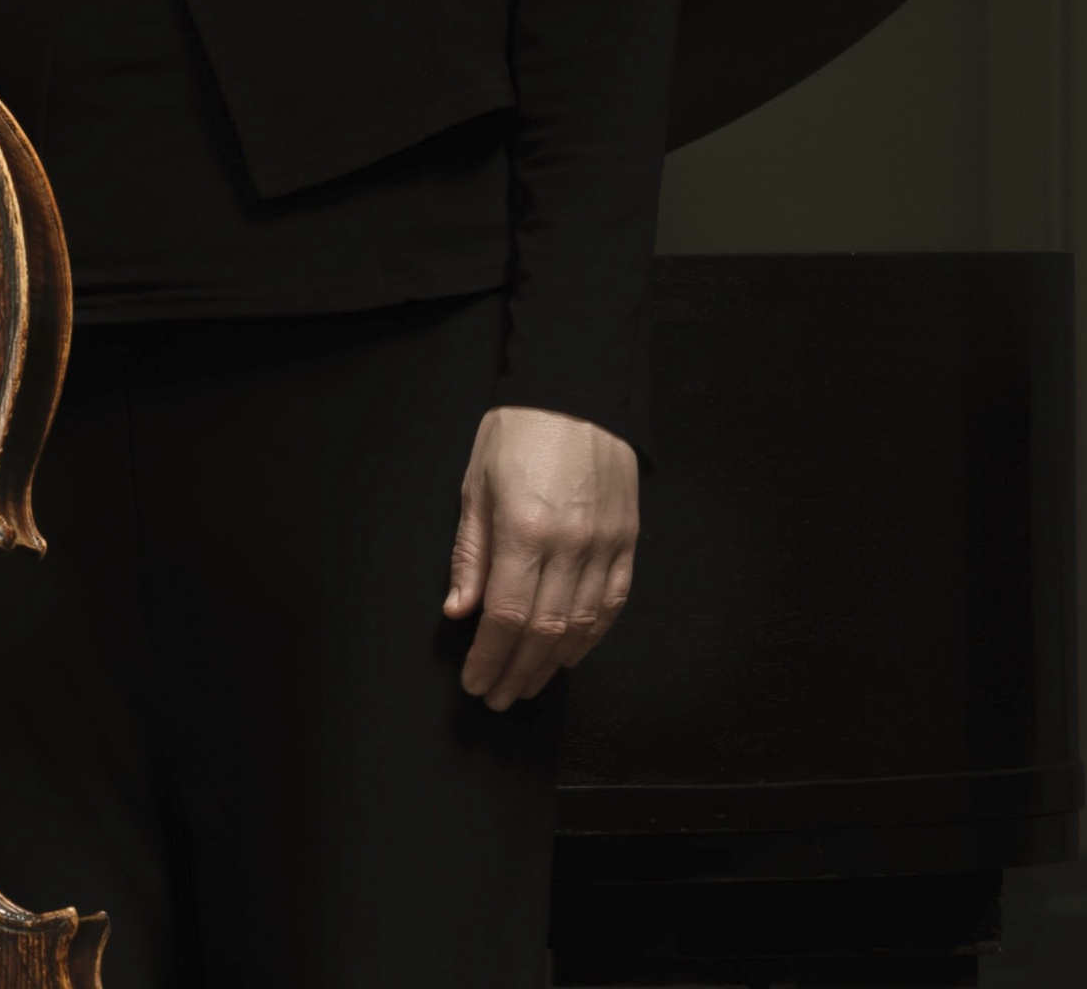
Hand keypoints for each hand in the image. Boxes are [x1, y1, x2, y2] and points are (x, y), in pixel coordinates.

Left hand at [443, 405, 638, 708]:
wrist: (576, 392)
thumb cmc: (518, 432)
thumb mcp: (476, 484)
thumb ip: (469, 552)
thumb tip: (459, 610)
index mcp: (523, 529)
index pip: (504, 615)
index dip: (489, 658)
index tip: (475, 681)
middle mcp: (569, 544)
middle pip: (543, 631)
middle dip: (517, 671)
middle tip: (498, 695)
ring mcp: (605, 545)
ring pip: (582, 627)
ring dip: (553, 664)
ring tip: (528, 683)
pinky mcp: (628, 541)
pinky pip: (613, 604)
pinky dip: (592, 637)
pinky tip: (571, 653)